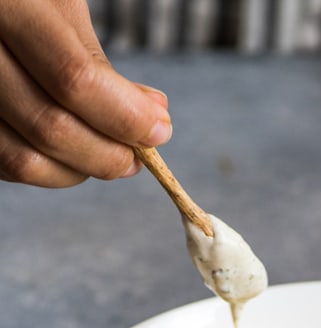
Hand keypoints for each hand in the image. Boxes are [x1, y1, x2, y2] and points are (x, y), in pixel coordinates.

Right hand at [0, 0, 171, 186]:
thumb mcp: (61, 9)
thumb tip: (154, 122)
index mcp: (8, 5)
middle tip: (139, 155)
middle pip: (50, 127)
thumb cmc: (27, 1)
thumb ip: (101, 66)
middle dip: (108, 154)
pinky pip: (10, 167)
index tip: (159, 130)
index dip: (125, 115)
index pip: (73, 78)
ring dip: (82, 171)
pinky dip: (53, 171)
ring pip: (27, 161)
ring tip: (110, 155)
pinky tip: (76, 154)